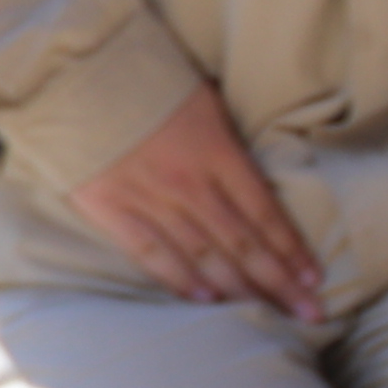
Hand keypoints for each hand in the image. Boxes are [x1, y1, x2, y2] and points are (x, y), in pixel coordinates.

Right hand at [78, 81, 325, 319]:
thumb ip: (228, 142)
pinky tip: (207, 300)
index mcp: (217, 152)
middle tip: (309, 312)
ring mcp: (150, 199)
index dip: (292, 249)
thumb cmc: (145, 77)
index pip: (265, 212)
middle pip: (244, 243)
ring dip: (240, 289)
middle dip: (280, 281)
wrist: (73, 73)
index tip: (314, 277)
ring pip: (205, 255)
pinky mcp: (112, 209)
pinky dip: (181, 279)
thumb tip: (254, 174)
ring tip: (268, 314)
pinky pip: (153, 253)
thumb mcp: (204, 98)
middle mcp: (190, 183)